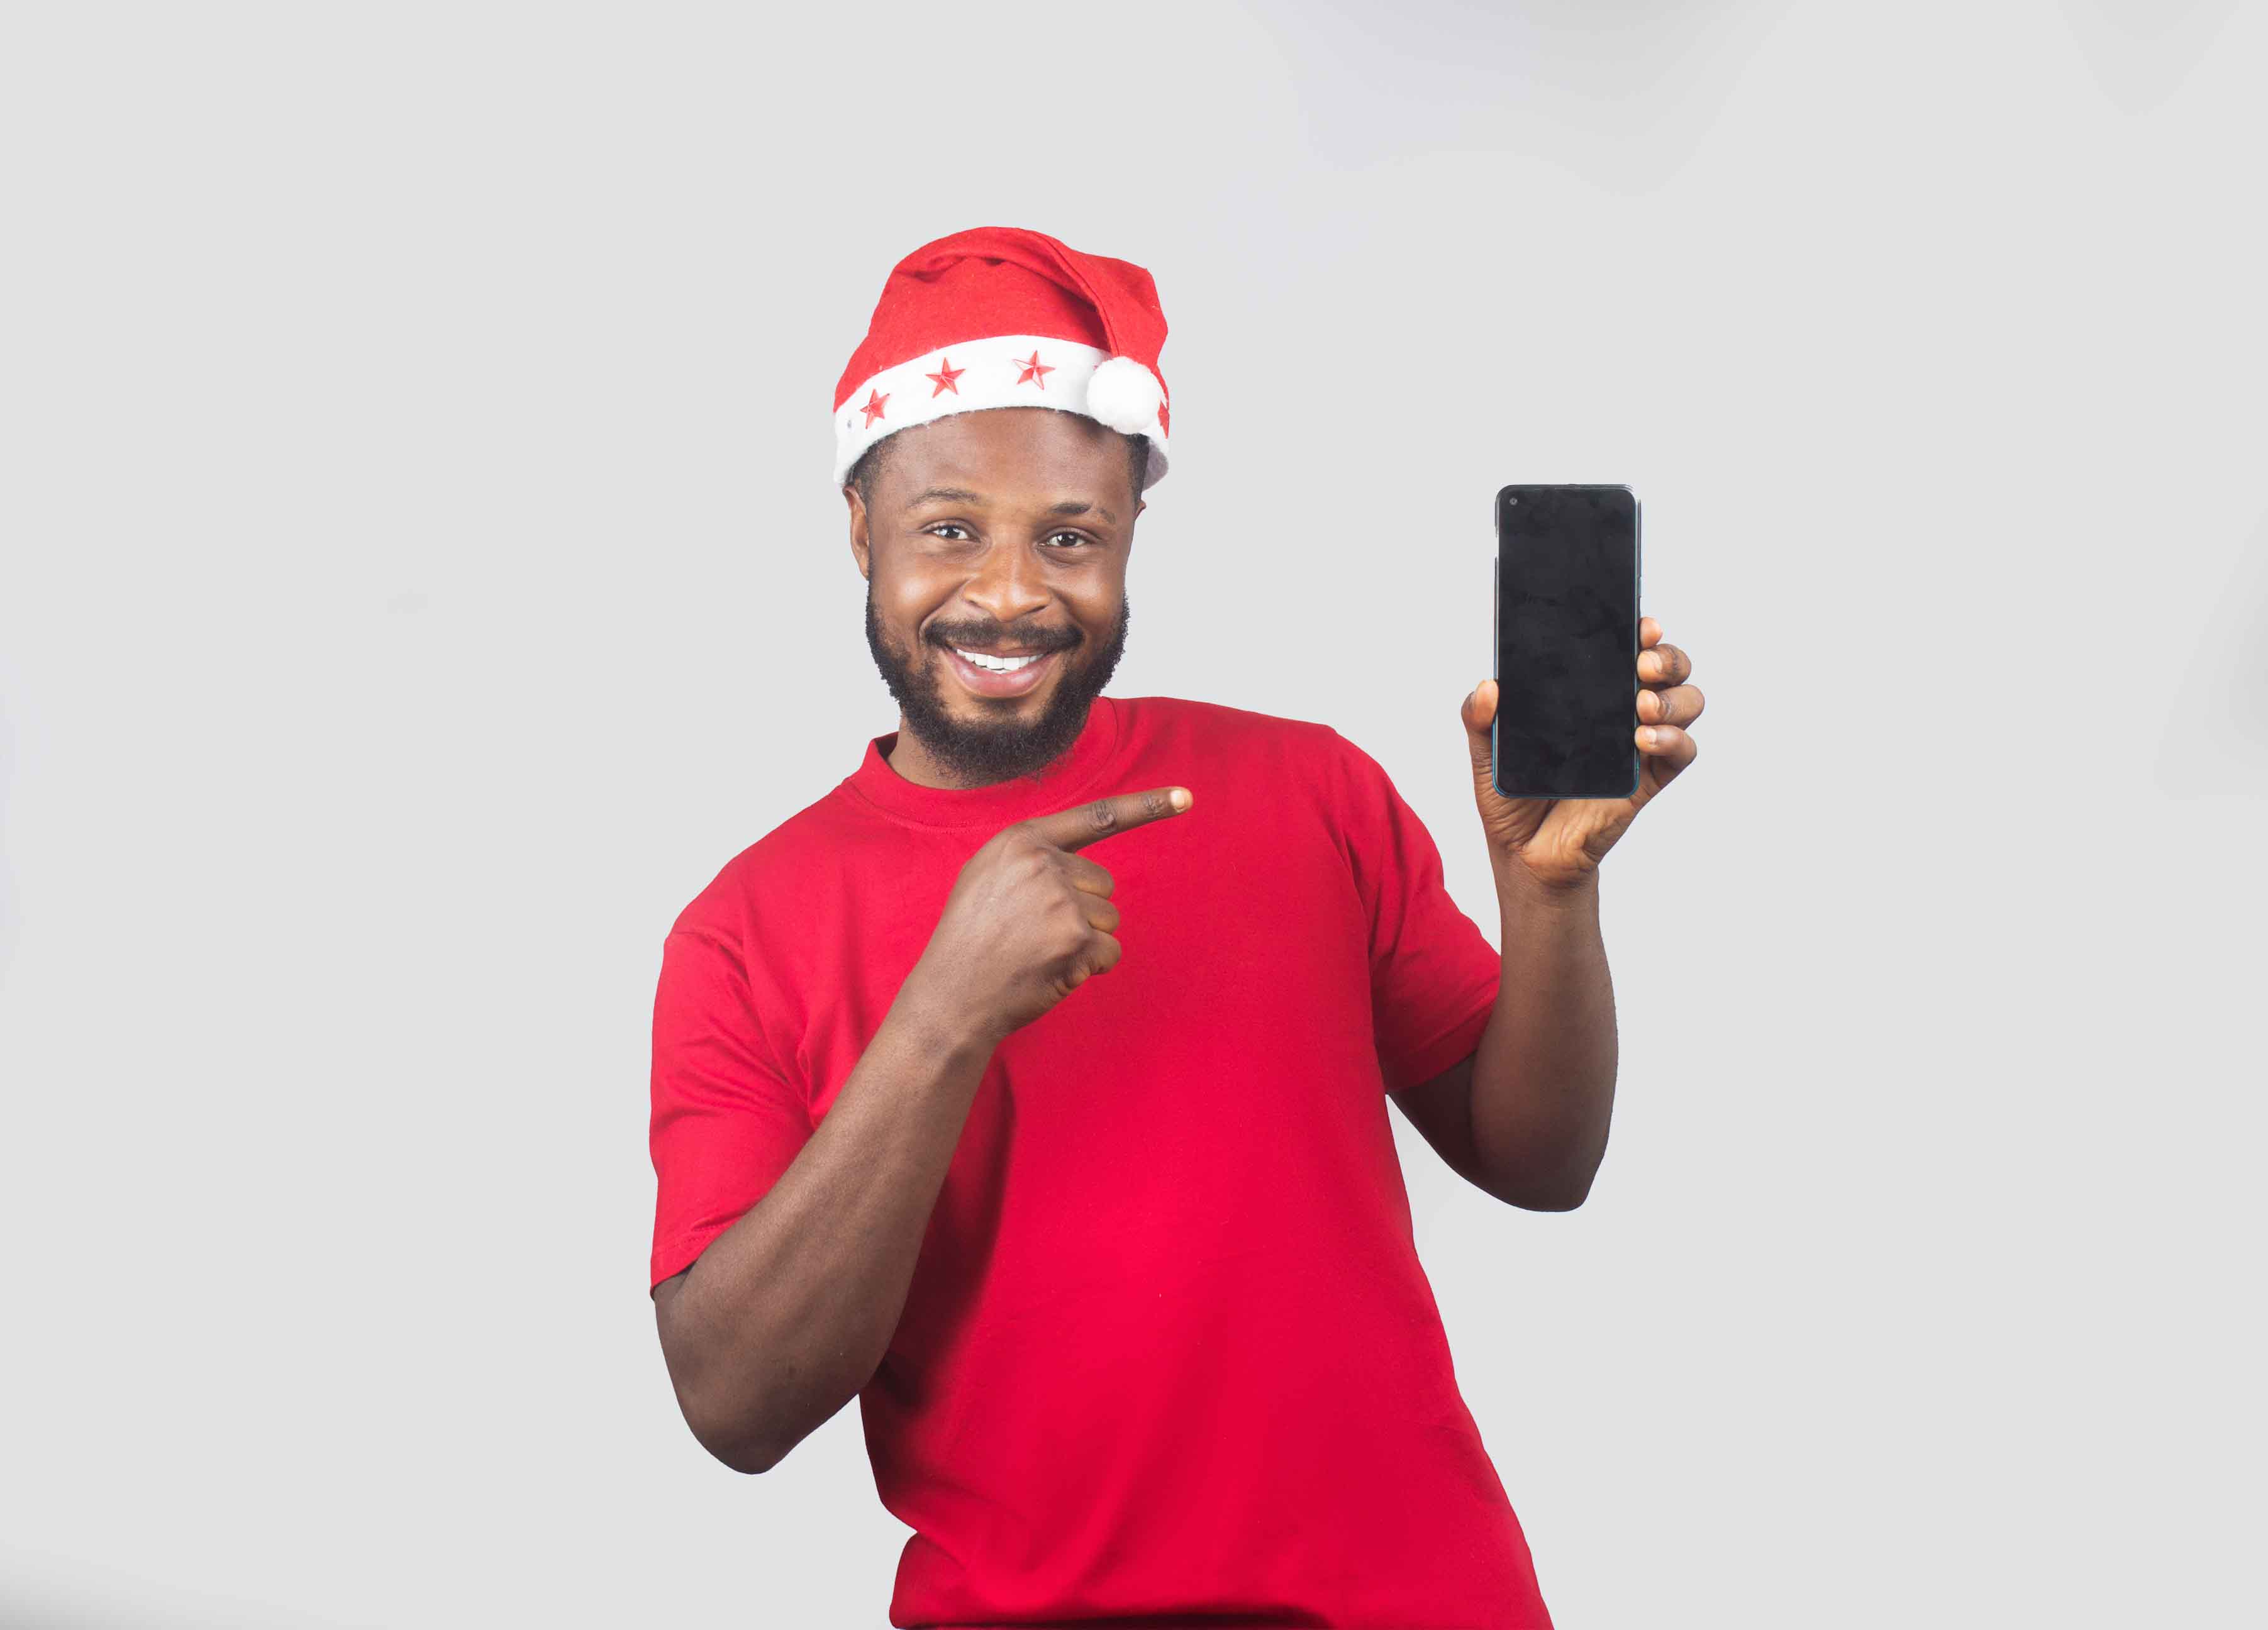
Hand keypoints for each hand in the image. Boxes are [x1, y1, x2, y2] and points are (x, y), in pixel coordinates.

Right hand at [907, 786, 1193, 1046]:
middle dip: (1081, 911)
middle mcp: (1044, 864)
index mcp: (1022, 841)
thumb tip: (1075, 860)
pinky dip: (1089, 967)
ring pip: (1108, 919)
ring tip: (1037, 952)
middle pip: (1103, 884)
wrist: (951, 996)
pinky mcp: (1075, 940)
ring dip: (1084, 942)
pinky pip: (1110, 952)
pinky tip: (1051, 971)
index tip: (1185, 797)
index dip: (1146, 807)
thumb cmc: (970, 939)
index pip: (1097, 818)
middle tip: (1034, 934)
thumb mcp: (986, 876)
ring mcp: (1061, 901)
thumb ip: (1031, 858)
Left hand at [1462, 615, 1701, 888]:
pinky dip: (1674, 739)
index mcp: (1590, 693)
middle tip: (1641, 663)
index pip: (1626, 648)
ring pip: (1687, 702)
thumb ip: (1480, 718)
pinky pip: (1682, 752)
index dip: (1642, 630)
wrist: (1523, 853)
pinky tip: (1644, 740)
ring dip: (1674, 696)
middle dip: (1667, 656)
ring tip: (1642, 704)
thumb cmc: (1512, 795)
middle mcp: (1621, 711)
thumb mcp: (1487, 752)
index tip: (1640, 624)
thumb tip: (1489, 687)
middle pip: (1669, 668)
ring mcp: (1639, 744)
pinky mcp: (1648, 779)